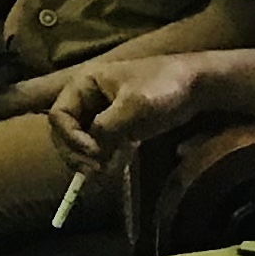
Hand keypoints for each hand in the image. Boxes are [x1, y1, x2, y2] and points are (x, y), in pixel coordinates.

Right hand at [46, 55, 213, 176]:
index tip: (93, 152)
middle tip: (94, 169)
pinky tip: (114, 166)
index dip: (70, 137)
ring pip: (79, 143)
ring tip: (105, 170)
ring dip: (87, 159)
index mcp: (84, 84)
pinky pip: (98, 148)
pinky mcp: (115, 128)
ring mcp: (100, 114)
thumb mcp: (133, 105)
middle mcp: (87, 99)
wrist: (194, 86)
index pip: (59, 116)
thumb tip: (92, 152)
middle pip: (64, 132)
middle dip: (75, 152)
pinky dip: (102, 160)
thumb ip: (107, 127)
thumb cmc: (163, 86)